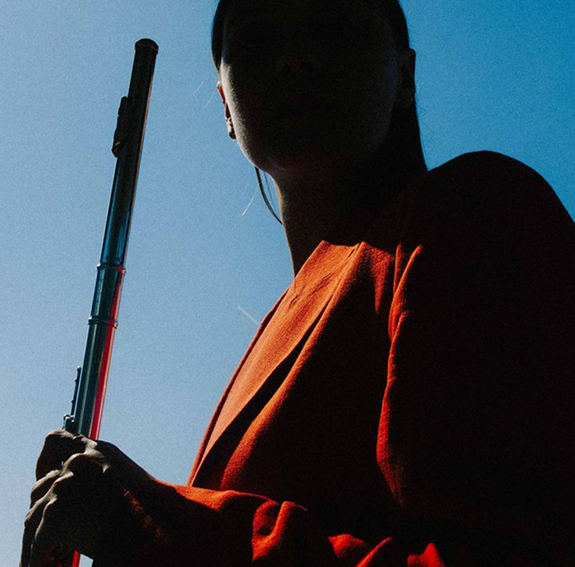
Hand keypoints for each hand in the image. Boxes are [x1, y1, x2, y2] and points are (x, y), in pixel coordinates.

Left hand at [20, 429, 150, 566]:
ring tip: (48, 550)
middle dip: (42, 505)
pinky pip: (38, 537)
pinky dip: (41, 552)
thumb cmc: (152, 508)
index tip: (47, 474)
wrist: (155, 524)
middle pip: (42, 483)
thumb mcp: (130, 480)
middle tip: (48, 525)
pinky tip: (47, 561)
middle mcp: (79, 461)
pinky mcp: (55, 513)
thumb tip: (88, 496)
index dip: (46, 459)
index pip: (56, 441)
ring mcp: (65, 485)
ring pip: (36, 511)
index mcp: (99, 450)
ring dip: (40, 532)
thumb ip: (104, 477)